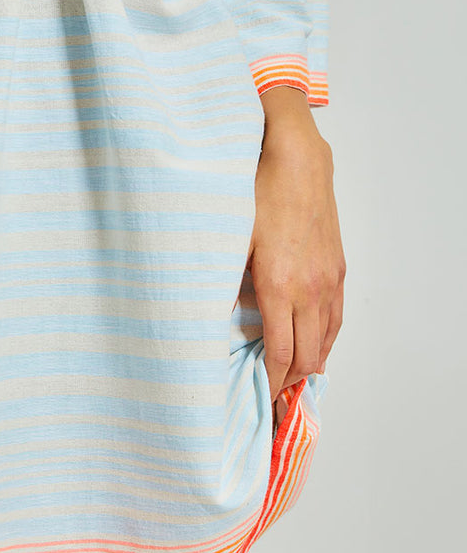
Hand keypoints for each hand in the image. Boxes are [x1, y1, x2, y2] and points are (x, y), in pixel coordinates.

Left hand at [248, 87, 345, 401]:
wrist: (295, 157)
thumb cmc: (254, 192)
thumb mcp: (229, 240)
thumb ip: (227, 282)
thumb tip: (216, 315)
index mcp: (278, 287)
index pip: (282, 353)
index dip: (274, 381)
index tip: (264, 395)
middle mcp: (309, 289)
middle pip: (309, 355)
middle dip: (292, 379)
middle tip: (274, 392)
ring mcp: (328, 278)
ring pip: (328, 338)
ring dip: (312, 360)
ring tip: (294, 374)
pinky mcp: (336, 266)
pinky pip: (337, 315)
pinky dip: (327, 336)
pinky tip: (316, 341)